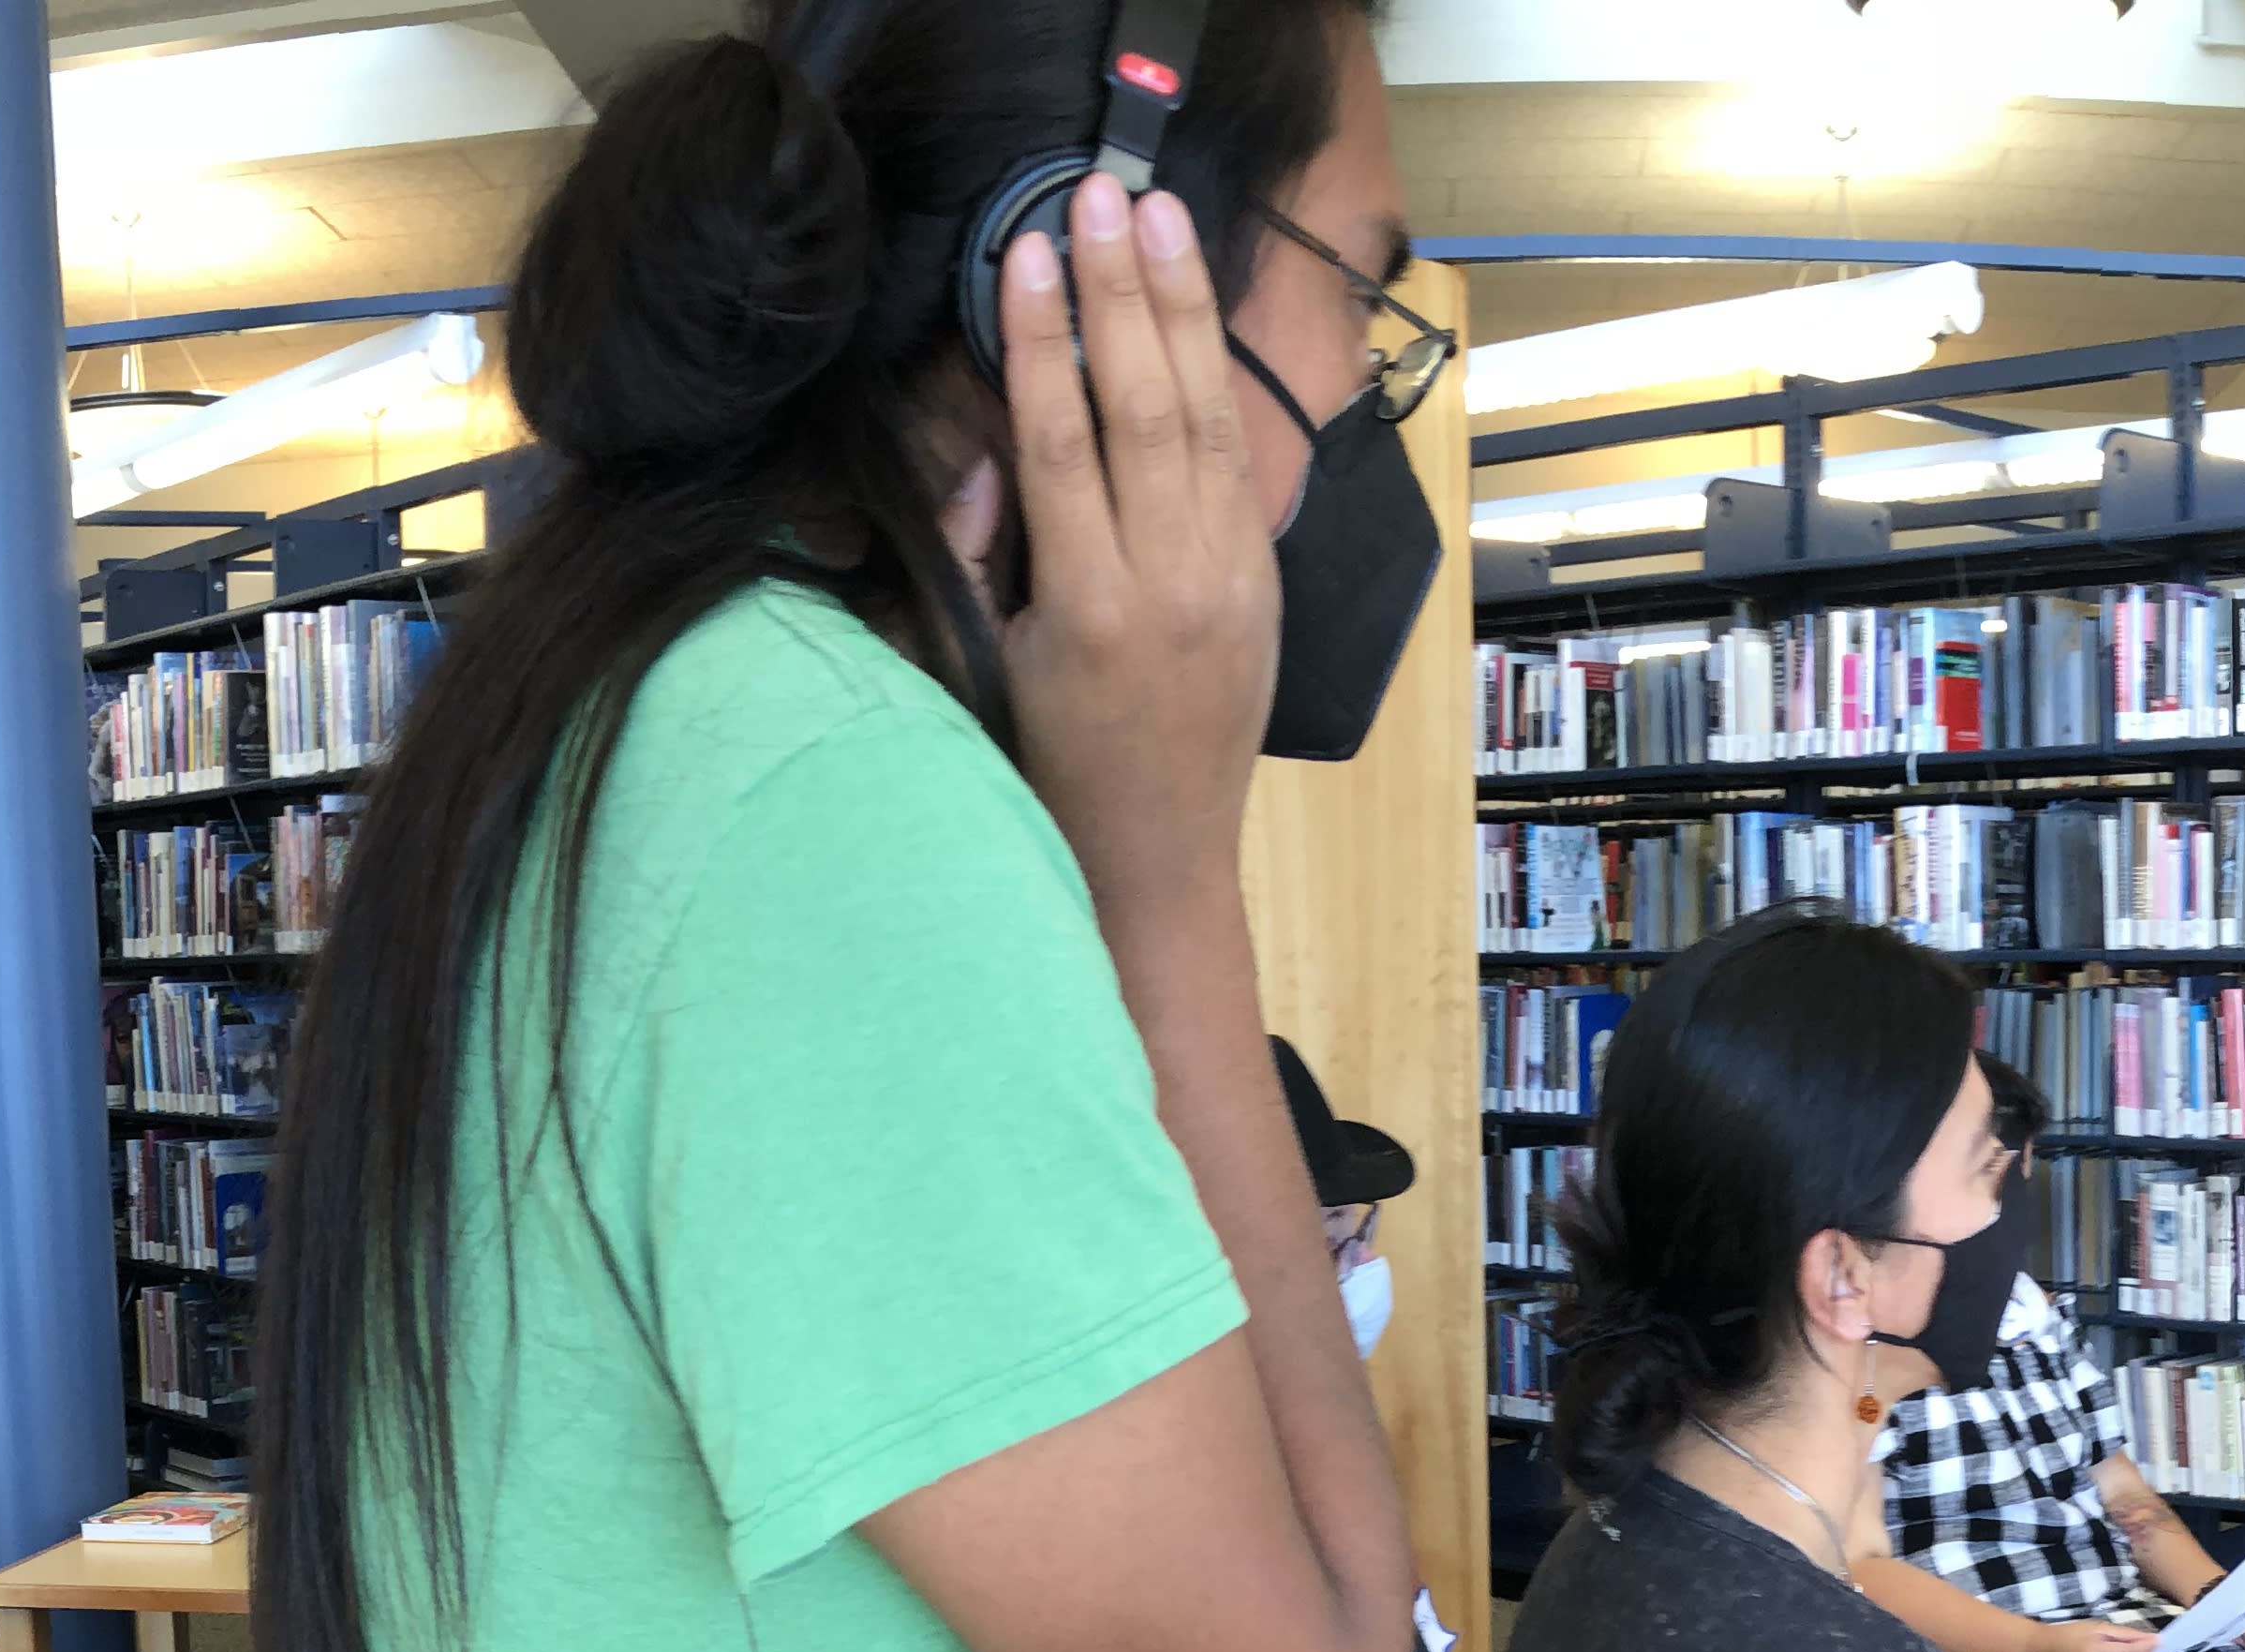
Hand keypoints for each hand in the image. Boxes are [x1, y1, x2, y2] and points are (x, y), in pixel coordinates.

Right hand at [933, 187, 1275, 919]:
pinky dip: (1215, 377)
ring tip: (1158, 224)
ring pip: (1208, 418)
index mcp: (1089, 607)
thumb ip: (982, 552)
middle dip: (1122, 295)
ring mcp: (1231, 579)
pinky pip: (1237, 461)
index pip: (1061, 442)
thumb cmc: (1051, 767)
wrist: (1158, 859)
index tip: (1024, 255)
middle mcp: (1174, 583)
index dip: (1040, 340)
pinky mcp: (1261, 580)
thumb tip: (991, 449)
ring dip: (1183, 313)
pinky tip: (1195, 313)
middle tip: (1101, 200)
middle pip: (1147, 407)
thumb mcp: (989, 663)